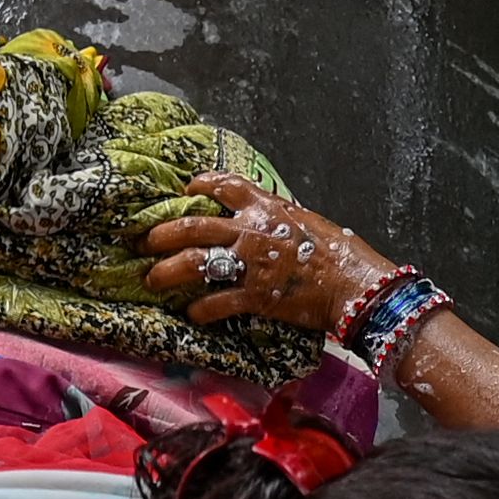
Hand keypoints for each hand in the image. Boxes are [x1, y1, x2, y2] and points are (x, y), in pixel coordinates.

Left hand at [138, 172, 392, 333]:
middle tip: (145, 241)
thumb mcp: (307, 222)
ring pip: (195, 262)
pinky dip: (200, 309)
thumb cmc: (339, 254)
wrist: (354, 283)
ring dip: (168, 271)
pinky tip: (191, 314)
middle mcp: (252, 231)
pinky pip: (216, 301)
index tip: (185, 190)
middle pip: (194, 225)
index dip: (200, 185)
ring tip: (152, 279)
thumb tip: (267, 220)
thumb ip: (280, 219)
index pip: (226, 185)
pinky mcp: (255, 296)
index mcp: (268, 208)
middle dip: (163, 233)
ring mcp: (251, 264)